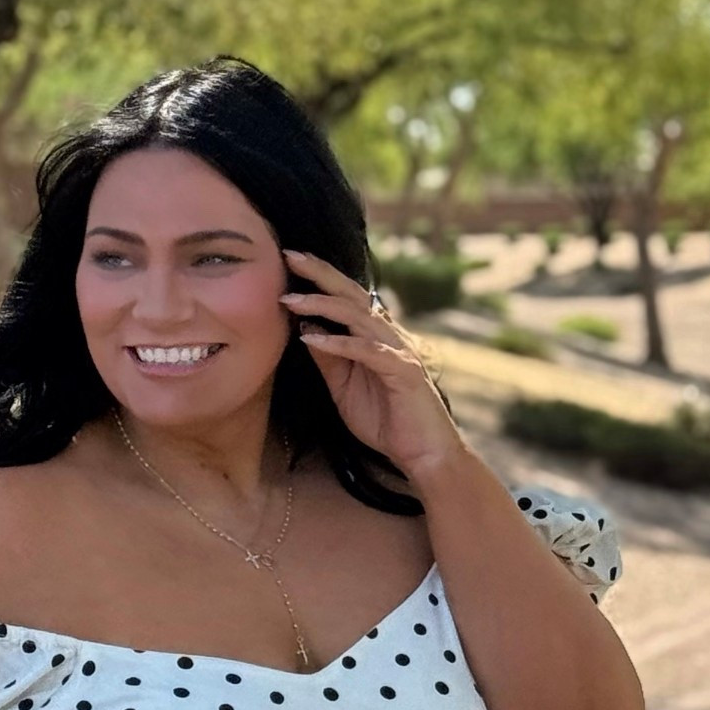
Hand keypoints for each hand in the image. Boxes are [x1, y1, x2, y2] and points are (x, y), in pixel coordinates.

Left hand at [281, 247, 468, 484]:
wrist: (420, 453)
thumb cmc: (384, 421)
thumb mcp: (344, 387)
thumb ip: (329, 358)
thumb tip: (306, 327)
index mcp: (375, 336)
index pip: (346, 298)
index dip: (320, 278)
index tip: (289, 261)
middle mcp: (388, 336)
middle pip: (352, 295)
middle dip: (320, 274)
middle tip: (289, 255)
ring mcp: (398, 351)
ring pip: (358, 318)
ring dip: (322, 306)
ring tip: (290, 300)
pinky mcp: (402, 372)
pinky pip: (367, 352)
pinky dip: (338, 344)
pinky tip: (312, 339)